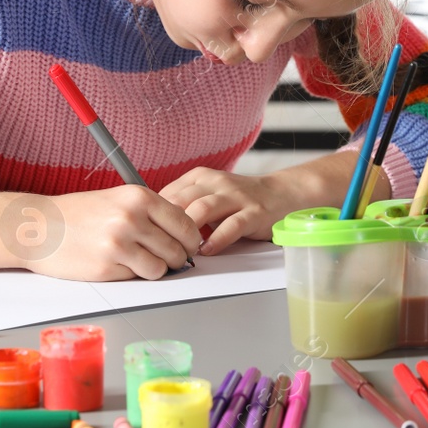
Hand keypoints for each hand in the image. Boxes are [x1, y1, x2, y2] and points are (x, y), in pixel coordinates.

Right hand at [25, 185, 201, 281]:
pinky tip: (116, 264)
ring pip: (161, 268)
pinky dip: (132, 275)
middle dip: (177, 258)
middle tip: (168, 258)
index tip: (189, 245)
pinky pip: (137, 278)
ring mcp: (119, 244)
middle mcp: (132, 218)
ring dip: (155, 269)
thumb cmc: (77, 214)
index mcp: (138, 197)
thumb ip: (149, 213)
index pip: (185, 223)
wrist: (37, 227)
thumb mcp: (117, 199)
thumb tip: (184, 234)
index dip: (191, 239)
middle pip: (178, 249)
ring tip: (138, 260)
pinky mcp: (107, 268)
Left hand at [159, 167, 315, 255]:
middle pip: (181, 201)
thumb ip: (184, 205)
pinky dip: (216, 240)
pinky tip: (207, 250)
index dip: (154, 216)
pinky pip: (231, 226)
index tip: (147, 234)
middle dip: (167, 226)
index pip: (168, 194)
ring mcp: (236, 197)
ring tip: (182, 250)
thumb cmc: (238, 200)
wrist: (279, 195)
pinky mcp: (253, 213)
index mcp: (200, 177)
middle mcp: (216, 183)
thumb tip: (152, 225)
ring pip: (202, 210)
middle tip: (159, 247)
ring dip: (188, 233)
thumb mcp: (207, 193)